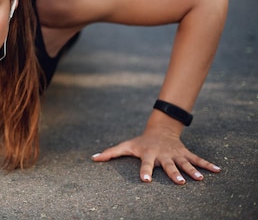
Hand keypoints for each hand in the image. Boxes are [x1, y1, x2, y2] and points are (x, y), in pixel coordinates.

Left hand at [91, 125, 220, 183]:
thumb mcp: (126, 145)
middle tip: (179, 182)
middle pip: (168, 165)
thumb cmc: (141, 142)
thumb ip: (110, 153)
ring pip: (184, 163)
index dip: (145, 172)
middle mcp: (163, 155)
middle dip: (173, 173)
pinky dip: (208, 165)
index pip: (145, 164)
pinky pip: (197, 159)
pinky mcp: (185, 153)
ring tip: (199, 179)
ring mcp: (175, 154)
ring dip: (192, 171)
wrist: (160, 129)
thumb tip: (92, 159)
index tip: (146, 180)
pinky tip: (218, 171)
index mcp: (148, 154)